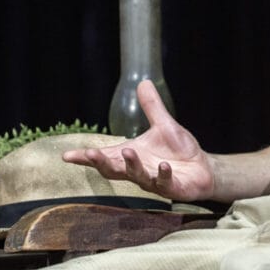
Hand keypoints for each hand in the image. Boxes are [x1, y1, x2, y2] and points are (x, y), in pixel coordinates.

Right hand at [62, 79, 214, 201]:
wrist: (202, 168)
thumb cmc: (178, 150)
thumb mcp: (163, 125)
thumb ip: (151, 107)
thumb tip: (142, 82)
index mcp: (131, 156)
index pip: (105, 157)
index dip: (85, 158)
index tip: (66, 156)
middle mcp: (138, 170)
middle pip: (113, 170)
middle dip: (101, 162)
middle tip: (90, 154)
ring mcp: (153, 181)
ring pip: (136, 176)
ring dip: (131, 165)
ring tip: (129, 151)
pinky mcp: (171, 188)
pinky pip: (164, 183)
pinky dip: (162, 175)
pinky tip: (163, 166)